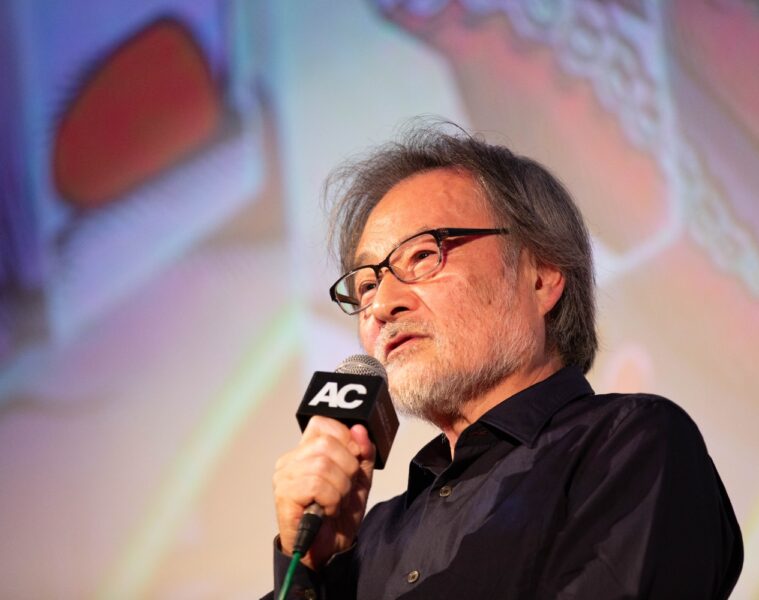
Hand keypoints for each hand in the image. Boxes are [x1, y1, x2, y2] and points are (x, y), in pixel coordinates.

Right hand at [273, 416, 374, 569]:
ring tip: (336, 502)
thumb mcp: (360, 479)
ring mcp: (284, 477)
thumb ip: (363, 452)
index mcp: (306, 450)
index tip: (354, 460)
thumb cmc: (338, 514)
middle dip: (347, 468)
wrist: (328, 550)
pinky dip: (331, 499)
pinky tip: (328, 510)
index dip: (345, 439)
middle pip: (326, 443)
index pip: (323, 423)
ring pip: (322, 465)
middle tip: (345, 488)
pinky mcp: (284, 495)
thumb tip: (360, 429)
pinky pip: (316, 485)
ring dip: (340, 488)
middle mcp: (291, 460)